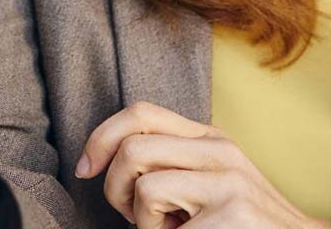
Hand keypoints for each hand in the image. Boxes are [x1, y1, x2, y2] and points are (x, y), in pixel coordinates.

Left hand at [77, 101, 330, 228]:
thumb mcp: (210, 181)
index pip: (140, 112)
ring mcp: (229, 182)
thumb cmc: (244, 224)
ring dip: (142, 224)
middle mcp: (220, 151)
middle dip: (115, 190)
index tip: (86, 169)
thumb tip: (101, 163)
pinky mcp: (231, 214)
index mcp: (210, 138)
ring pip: (144, 190)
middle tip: (137, 218)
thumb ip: (170, 162)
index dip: (100, 137)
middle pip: (132, 148)